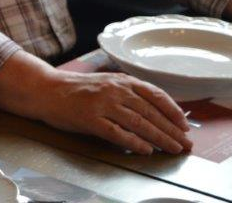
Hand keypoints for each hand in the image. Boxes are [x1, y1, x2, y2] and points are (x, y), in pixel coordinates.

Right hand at [38, 70, 191, 155]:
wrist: (47, 89)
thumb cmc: (77, 89)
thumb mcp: (107, 83)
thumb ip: (128, 93)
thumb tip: (155, 111)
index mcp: (122, 80)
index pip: (156, 95)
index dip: (173, 111)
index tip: (184, 126)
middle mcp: (115, 90)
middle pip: (151, 112)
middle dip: (172, 130)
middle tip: (185, 144)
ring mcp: (103, 104)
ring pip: (139, 123)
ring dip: (159, 138)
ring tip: (172, 149)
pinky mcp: (90, 119)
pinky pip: (117, 133)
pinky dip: (134, 142)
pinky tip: (145, 149)